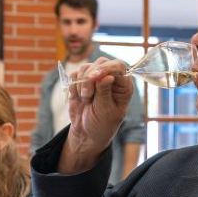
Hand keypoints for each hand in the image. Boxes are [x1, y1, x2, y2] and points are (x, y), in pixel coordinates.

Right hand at [58, 59, 134, 173]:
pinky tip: (79, 98)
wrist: (86, 133)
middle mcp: (111, 78)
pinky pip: (74, 74)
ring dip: (81, 84)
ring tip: (85, 100)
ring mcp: (96, 78)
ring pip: (85, 67)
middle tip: (86, 95)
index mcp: (123, 86)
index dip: (106, 68)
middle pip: (100, 63)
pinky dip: (74, 86)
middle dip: (90, 77)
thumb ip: (105, 93)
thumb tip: (108, 76)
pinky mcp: (81, 81)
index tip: (94, 77)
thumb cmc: (102, 124)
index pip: (118, 66)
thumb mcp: (106, 112)